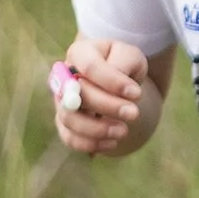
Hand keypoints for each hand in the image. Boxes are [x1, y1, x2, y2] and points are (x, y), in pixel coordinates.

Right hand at [52, 38, 155, 155]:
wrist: (117, 77)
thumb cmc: (124, 63)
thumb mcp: (131, 56)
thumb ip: (124, 64)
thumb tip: (122, 89)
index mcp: (80, 53)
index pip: (89, 67)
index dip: (112, 82)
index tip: (137, 94)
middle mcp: (64, 77)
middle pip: (78, 95)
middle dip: (108, 106)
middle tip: (134, 113)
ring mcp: (62, 101)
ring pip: (69, 119)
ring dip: (97, 129)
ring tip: (124, 131)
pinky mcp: (65, 122)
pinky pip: (69, 137)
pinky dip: (89, 144)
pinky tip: (112, 143)